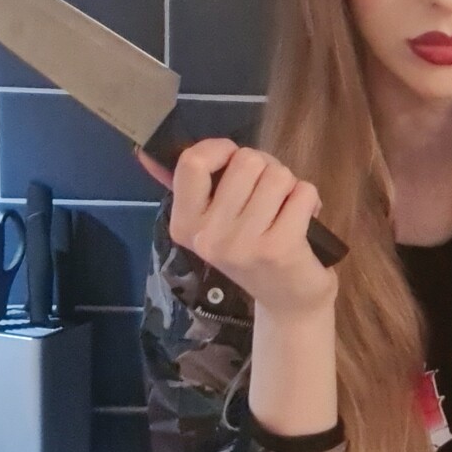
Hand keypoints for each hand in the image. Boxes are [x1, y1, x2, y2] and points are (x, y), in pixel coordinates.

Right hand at [134, 138, 338, 318]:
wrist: (287, 302)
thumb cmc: (252, 248)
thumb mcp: (215, 219)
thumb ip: (192, 184)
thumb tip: (141, 152)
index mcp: (185, 224)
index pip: (192, 162)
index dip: (221, 149)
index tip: (235, 162)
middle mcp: (208, 236)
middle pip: (245, 160)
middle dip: (265, 168)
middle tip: (268, 197)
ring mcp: (243, 244)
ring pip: (278, 174)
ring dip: (289, 185)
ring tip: (285, 210)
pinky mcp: (279, 248)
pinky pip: (304, 192)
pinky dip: (309, 200)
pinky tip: (301, 222)